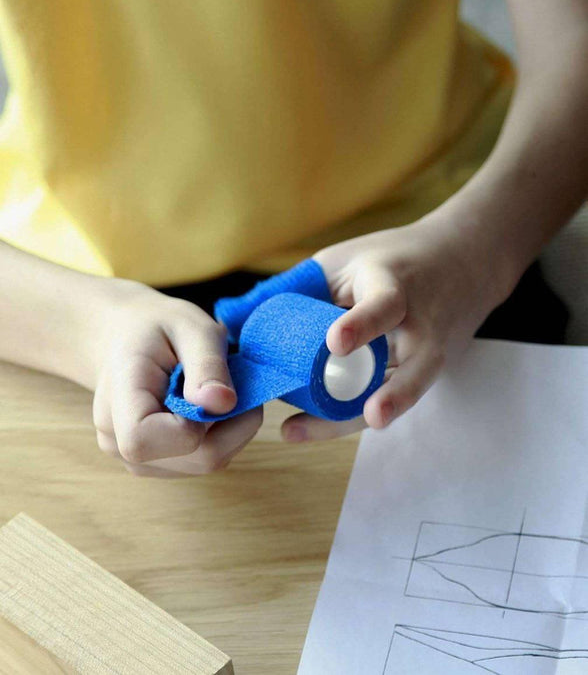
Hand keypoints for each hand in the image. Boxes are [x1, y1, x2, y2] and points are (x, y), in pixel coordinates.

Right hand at [87, 281, 261, 477]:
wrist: (127, 339)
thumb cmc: (157, 328)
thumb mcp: (190, 327)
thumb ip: (207, 365)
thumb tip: (223, 404)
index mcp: (117, 397)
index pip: (143, 440)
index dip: (192, 424)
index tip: (208, 389)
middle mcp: (117, 438)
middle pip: (195, 458)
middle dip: (231, 423)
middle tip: (234, 383)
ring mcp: (135, 459)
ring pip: (206, 463)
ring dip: (230, 429)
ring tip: (216, 391)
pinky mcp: (156, 465)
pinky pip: (203, 462)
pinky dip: (221, 436)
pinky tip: (207, 408)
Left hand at [282, 214, 511, 440]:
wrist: (462, 262)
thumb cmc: (388, 260)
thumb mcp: (341, 260)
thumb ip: (294, 286)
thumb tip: (229, 318)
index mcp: (394, 285)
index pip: (386, 305)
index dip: (362, 324)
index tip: (335, 343)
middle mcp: (419, 323)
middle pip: (414, 366)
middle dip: (395, 394)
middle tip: (371, 416)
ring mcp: (427, 351)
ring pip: (404, 392)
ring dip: (363, 416)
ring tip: (298, 431)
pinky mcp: (423, 371)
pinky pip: (394, 397)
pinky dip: (357, 414)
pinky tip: (311, 426)